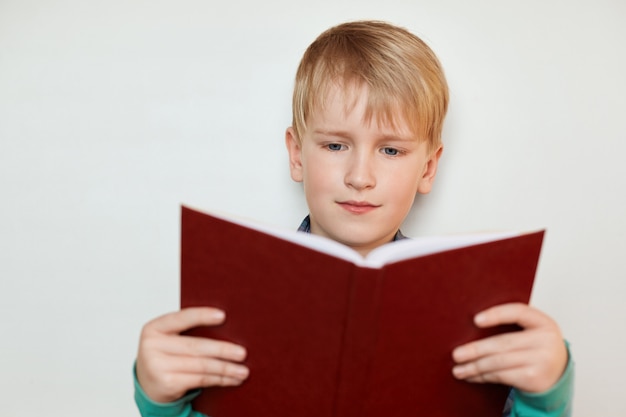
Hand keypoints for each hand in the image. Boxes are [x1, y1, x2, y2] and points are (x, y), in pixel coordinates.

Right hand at [136, 307, 248, 402]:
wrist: (148, 383)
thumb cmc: (166, 355)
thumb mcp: (170, 338)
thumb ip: (188, 330)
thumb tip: (227, 326)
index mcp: (154, 328)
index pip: (181, 318)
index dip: (202, 316)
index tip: (223, 315)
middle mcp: (152, 346)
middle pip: (195, 346)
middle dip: (223, 350)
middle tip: (242, 353)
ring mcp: (157, 367)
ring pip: (201, 366)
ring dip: (226, 369)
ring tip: (242, 370)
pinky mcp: (167, 384)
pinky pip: (200, 379)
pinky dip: (219, 379)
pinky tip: (231, 379)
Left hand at [451, 302, 567, 392]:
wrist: (558, 373)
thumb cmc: (536, 347)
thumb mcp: (531, 331)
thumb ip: (511, 325)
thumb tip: (472, 325)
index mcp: (543, 322)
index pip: (518, 312)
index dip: (496, 314)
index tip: (475, 320)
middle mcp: (545, 341)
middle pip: (503, 343)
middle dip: (476, 350)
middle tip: (457, 354)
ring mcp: (541, 361)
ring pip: (499, 362)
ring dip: (475, 367)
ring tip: (458, 370)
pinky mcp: (534, 379)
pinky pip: (502, 375)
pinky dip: (484, 376)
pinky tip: (473, 376)